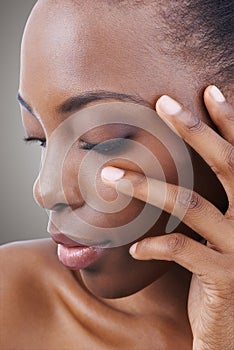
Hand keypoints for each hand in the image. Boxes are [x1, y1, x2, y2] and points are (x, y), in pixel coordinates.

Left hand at [101, 85, 233, 349]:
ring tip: (111, 175)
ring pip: (191, 205)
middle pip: (227, 164)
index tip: (208, 91)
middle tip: (163, 102)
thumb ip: (209, 203)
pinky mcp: (224, 276)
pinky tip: (134, 248)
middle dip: (195, 130)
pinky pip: (182, 251)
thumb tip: (178, 172)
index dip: (230, 121)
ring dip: (147, 187)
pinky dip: (153, 246)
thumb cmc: (221, 268)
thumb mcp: (220, 231)